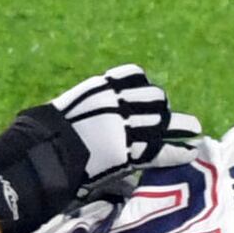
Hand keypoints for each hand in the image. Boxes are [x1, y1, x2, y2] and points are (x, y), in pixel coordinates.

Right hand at [0, 65, 201, 232]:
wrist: (43, 154)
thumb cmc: (40, 135)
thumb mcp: (60, 112)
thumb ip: (78, 112)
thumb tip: (76, 120)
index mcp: (99, 89)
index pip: (132, 77)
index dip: (142, 88)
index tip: (148, 94)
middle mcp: (118, 102)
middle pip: (152, 98)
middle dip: (161, 108)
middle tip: (174, 117)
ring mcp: (128, 126)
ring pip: (163, 121)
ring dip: (178, 125)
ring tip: (193, 129)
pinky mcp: (133, 152)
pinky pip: (162, 150)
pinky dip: (177, 151)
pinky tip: (191, 152)